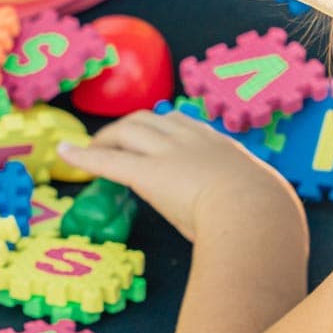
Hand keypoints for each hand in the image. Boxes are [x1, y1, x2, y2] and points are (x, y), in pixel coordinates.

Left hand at [57, 109, 301, 243]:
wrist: (258, 210)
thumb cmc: (265, 213)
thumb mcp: (258, 195)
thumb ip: (244, 194)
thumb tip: (249, 207)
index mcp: (219, 145)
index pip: (182, 123)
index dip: (159, 127)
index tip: (150, 135)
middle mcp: (191, 140)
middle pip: (149, 119)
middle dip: (126, 127)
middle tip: (111, 142)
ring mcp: (168, 153)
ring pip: (129, 130)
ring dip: (107, 137)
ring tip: (91, 150)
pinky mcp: (148, 173)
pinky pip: (110, 160)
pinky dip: (84, 156)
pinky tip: (67, 154)